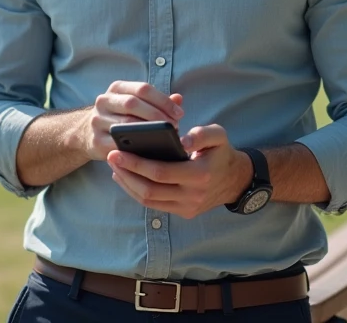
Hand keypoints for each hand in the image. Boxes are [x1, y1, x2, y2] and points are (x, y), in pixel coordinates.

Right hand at [82, 81, 183, 161]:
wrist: (85, 134)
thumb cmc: (119, 117)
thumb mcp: (134, 104)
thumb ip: (156, 101)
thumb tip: (178, 99)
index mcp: (117, 88)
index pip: (142, 89)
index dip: (163, 101)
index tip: (179, 113)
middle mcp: (104, 101)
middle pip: (133, 104)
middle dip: (157, 116)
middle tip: (174, 127)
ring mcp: (97, 120)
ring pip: (126, 124)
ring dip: (148, 132)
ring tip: (166, 139)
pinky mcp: (95, 141)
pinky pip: (118, 145)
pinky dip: (135, 148)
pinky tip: (150, 152)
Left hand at [107, 124, 252, 218]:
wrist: (235, 180)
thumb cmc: (221, 152)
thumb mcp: (218, 135)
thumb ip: (201, 134)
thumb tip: (182, 139)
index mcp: (200, 174)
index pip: (161, 172)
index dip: (137, 164)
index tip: (118, 152)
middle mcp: (192, 195)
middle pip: (150, 189)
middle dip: (127, 173)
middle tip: (111, 157)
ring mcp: (187, 207)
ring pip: (148, 200)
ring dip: (128, 184)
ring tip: (115, 167)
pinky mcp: (183, 212)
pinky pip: (154, 204)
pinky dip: (136, 192)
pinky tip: (127, 178)